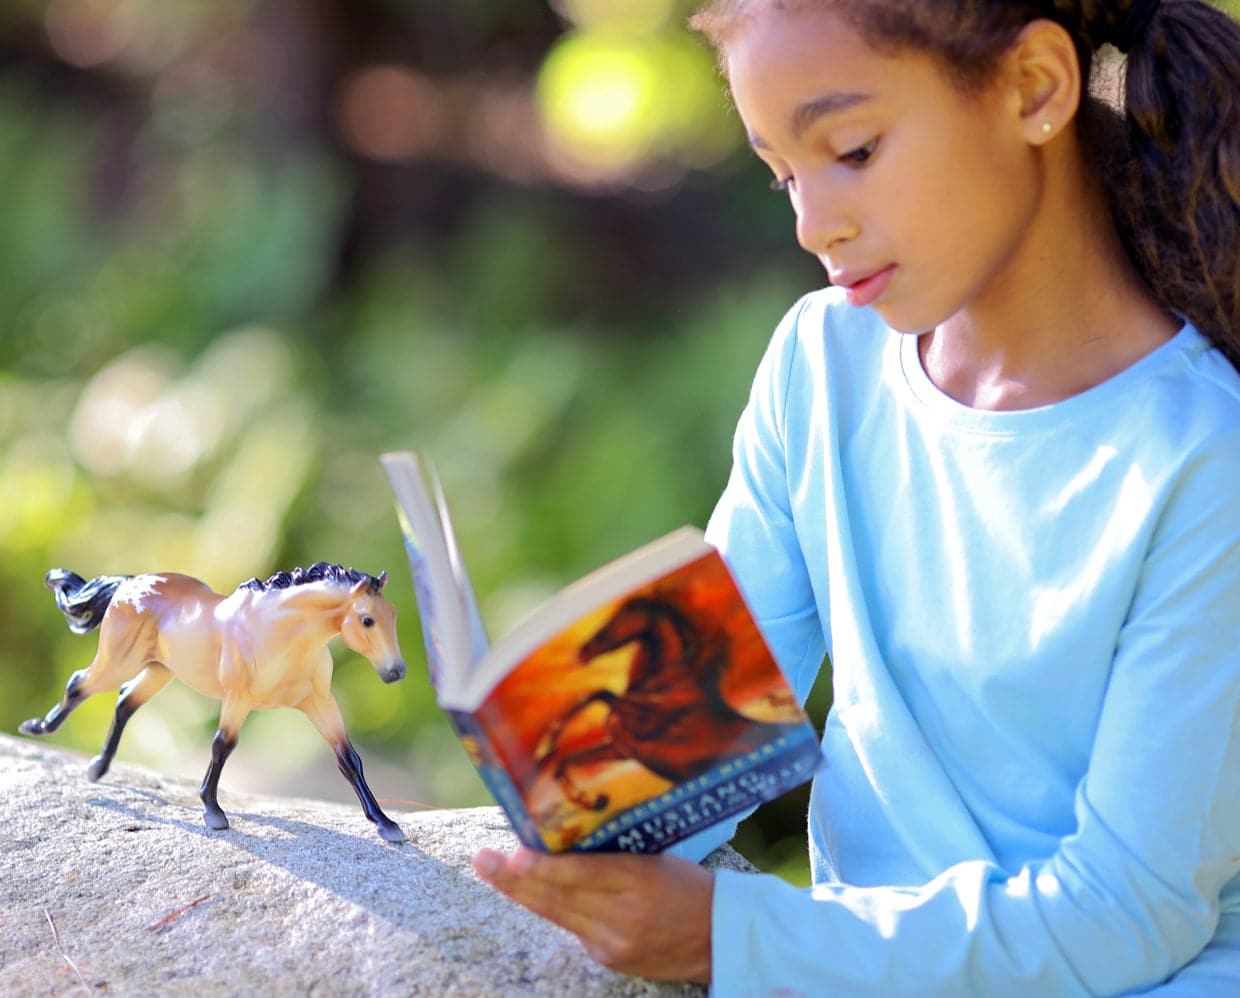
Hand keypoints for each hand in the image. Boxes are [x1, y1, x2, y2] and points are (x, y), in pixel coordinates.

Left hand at [473, 847, 713, 982]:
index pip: (580, 874)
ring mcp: (613, 943)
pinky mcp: (610, 959)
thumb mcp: (655, 858)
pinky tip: (533, 892)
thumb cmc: (688, 885)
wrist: (720, 937)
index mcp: (639, 880)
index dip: (543, 867)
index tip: (512, 854)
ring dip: (522, 893)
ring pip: (557, 915)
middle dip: (514, 878)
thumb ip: (611, 856)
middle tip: (482, 860)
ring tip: (492, 871)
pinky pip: (574, 930)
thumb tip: (562, 842)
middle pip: (557, 897)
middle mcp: (622, 916)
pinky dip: (556, 910)